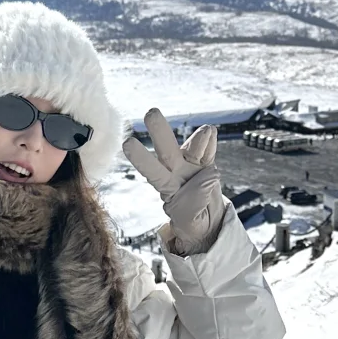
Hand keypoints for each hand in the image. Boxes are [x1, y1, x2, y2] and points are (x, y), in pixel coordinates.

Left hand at [123, 108, 224, 255]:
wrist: (209, 223)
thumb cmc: (192, 224)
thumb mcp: (189, 225)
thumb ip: (194, 204)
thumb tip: (208, 175)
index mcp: (167, 188)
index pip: (152, 171)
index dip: (141, 158)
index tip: (127, 143)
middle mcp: (176, 171)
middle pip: (167, 150)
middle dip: (160, 131)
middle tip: (151, 113)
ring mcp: (192, 166)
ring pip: (192, 148)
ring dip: (197, 139)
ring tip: (206, 131)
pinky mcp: (208, 166)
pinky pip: (209, 153)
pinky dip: (210, 143)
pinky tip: (210, 133)